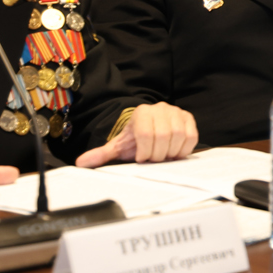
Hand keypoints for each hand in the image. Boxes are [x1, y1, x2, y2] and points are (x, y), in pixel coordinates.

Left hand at [75, 103, 198, 166]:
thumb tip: (81, 163)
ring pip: (179, 136)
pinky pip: (191, 136)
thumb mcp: (118, 146)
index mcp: (142, 113)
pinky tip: (174, 151)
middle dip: (158, 153)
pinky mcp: (188, 118)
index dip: (145, 152)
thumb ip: (101, 154)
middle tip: (153, 158)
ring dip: (171, 152)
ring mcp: (176, 112)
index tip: (141, 158)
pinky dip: (184, 149)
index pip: (145, 134)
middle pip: (164, 135)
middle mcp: (160, 108)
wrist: (149, 128)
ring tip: (163, 155)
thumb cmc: (135, 139)